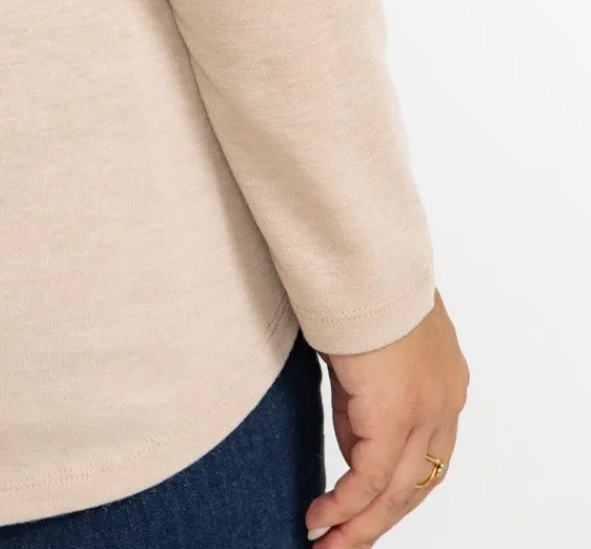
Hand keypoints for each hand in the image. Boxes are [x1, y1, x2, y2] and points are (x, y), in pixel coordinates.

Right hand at [305, 291, 468, 543]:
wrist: (357, 248)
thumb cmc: (355, 279)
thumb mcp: (367, 349)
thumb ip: (367, 396)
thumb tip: (354, 440)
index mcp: (445, 380)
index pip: (427, 454)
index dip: (395, 487)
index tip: (362, 508)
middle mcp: (445, 400)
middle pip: (417, 482)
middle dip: (378, 519)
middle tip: (343, 543)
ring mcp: (426, 409)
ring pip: (396, 491)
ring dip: (360, 524)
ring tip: (327, 544)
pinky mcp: (395, 413)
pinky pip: (371, 479)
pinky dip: (346, 506)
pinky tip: (322, 519)